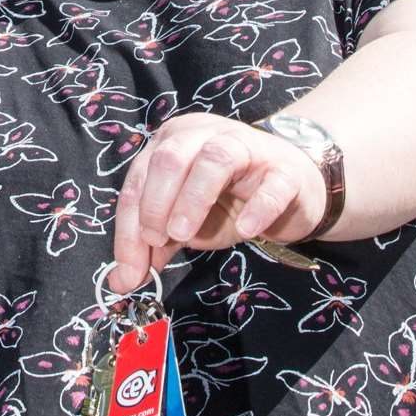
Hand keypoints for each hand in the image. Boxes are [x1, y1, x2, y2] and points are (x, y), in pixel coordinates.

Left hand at [108, 113, 322, 293]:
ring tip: (183, 234)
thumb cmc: (230, 201)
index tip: (129, 270)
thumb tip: (123, 280)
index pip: (139, 179)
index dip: (129, 226)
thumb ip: (154, 245)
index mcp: (172, 143)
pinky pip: (271, 184)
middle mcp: (205, 135)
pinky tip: (246, 229)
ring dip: (192, 198)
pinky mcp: (284, 170)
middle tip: (157, 241)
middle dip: (155, 203)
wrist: (292, 188)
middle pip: (169, 159)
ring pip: (214, 159)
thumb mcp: (185, 222)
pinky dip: (257, 207)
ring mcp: (247, 147)